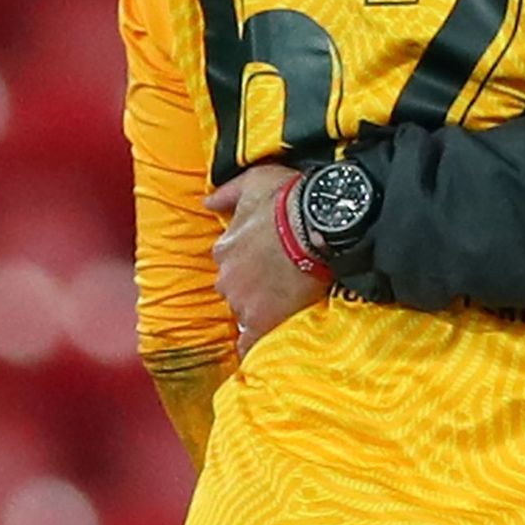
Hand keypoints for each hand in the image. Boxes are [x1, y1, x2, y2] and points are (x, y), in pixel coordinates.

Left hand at [205, 162, 327, 355]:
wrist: (316, 221)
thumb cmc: (286, 198)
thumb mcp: (254, 180)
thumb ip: (227, 192)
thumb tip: (207, 201)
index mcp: (225, 248)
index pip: (230, 262)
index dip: (249, 261)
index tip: (266, 260)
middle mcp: (227, 277)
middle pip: (235, 288)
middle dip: (252, 286)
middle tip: (279, 280)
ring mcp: (243, 300)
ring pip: (245, 311)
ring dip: (260, 308)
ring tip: (285, 301)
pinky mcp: (263, 319)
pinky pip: (250, 341)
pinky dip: (253, 344)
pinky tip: (262, 344)